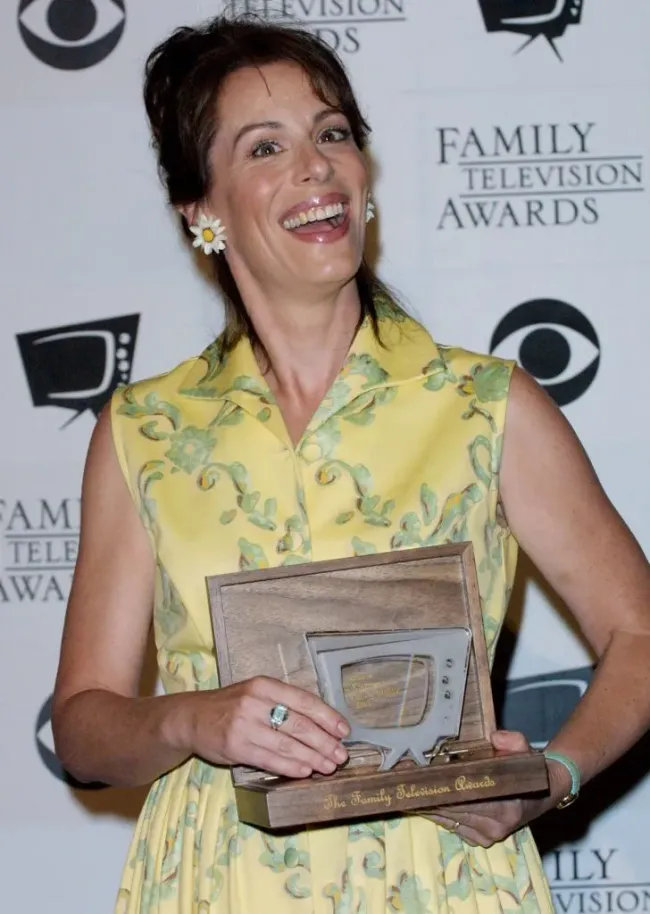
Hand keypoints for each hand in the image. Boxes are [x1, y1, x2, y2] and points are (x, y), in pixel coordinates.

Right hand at [174, 676, 349, 778]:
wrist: (192, 717)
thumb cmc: (231, 706)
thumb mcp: (256, 694)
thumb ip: (283, 704)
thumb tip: (321, 724)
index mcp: (265, 685)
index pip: (304, 700)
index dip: (327, 716)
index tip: (344, 730)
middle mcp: (255, 702)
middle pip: (298, 724)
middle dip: (324, 742)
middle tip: (341, 755)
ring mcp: (244, 725)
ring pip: (287, 744)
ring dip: (312, 758)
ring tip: (329, 766)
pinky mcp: (235, 747)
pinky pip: (270, 759)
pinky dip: (290, 767)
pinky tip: (305, 771)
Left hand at [414, 730, 568, 846]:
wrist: (544, 792)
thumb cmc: (529, 768)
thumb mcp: (524, 748)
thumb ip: (513, 741)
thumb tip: (495, 737)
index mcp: (506, 806)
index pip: (465, 799)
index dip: (439, 788)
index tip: (417, 779)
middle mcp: (496, 826)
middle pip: (451, 811)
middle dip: (426, 796)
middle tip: (401, 783)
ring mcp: (488, 836)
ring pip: (449, 820)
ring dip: (426, 806)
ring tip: (403, 792)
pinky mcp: (481, 839)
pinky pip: (452, 826)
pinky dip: (436, 814)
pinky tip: (419, 802)